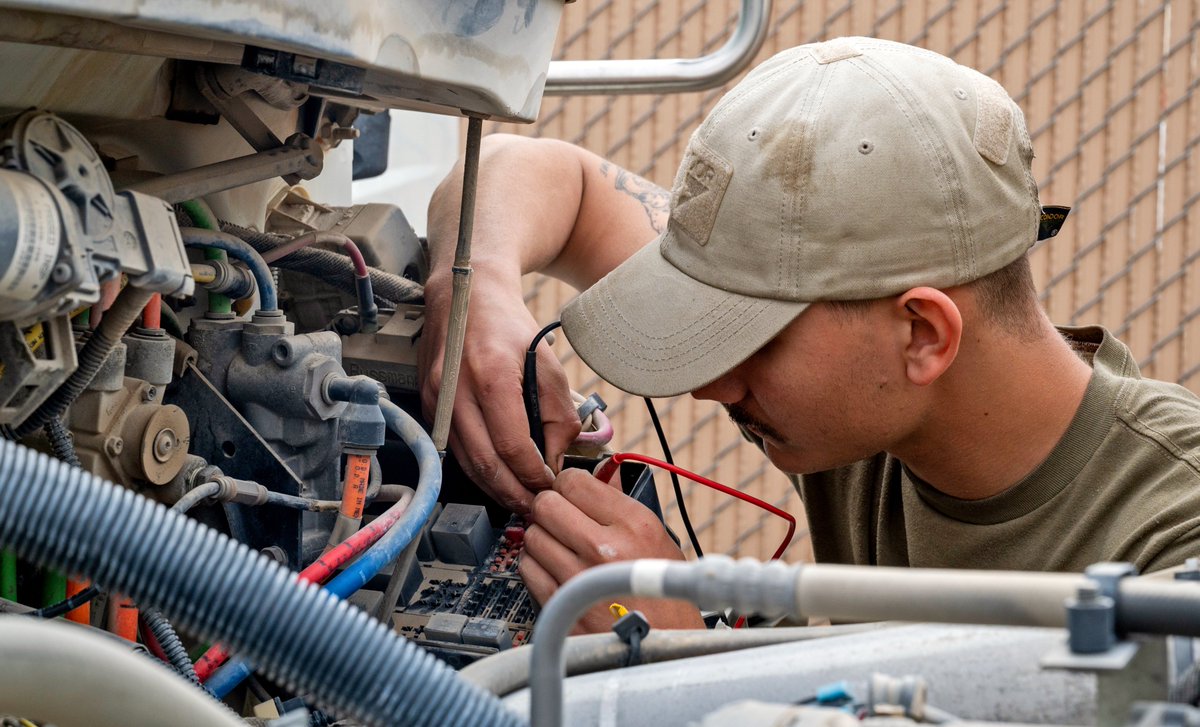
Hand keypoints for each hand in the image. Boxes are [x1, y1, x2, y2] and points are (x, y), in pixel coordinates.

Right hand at [418, 271, 580, 513]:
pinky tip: (498, 477)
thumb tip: (557, 459)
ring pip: (465, 463)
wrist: (465, 294)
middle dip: (513, 493)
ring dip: (494, 488)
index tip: (551, 487)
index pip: (512, 446)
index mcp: (490, 376)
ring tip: (519, 500)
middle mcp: (456, 391)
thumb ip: (558, 413)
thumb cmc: (509, 326)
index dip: (533, 475)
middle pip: (485, 464)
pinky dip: (477, 469)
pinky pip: (454, 449)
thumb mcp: (548, 363)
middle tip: (536, 508)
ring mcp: (436, 400)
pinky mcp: (429, 406)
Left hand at [520, 468, 703, 632]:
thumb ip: (623, 505)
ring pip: (532, 535)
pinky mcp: (562, 603)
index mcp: (633, 524)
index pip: (574, 481)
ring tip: (560, 547)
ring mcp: (579, 577)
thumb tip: (602, 473)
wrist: (663, 648)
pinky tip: (555, 570)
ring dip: (542, 537)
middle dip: (549, 508)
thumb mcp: (659, 540)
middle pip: (545, 504)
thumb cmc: (665, 595)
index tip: (570, 493)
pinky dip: (536, 565)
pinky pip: (527, 568)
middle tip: (560, 518)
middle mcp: (604, 547)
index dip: (568, 485)